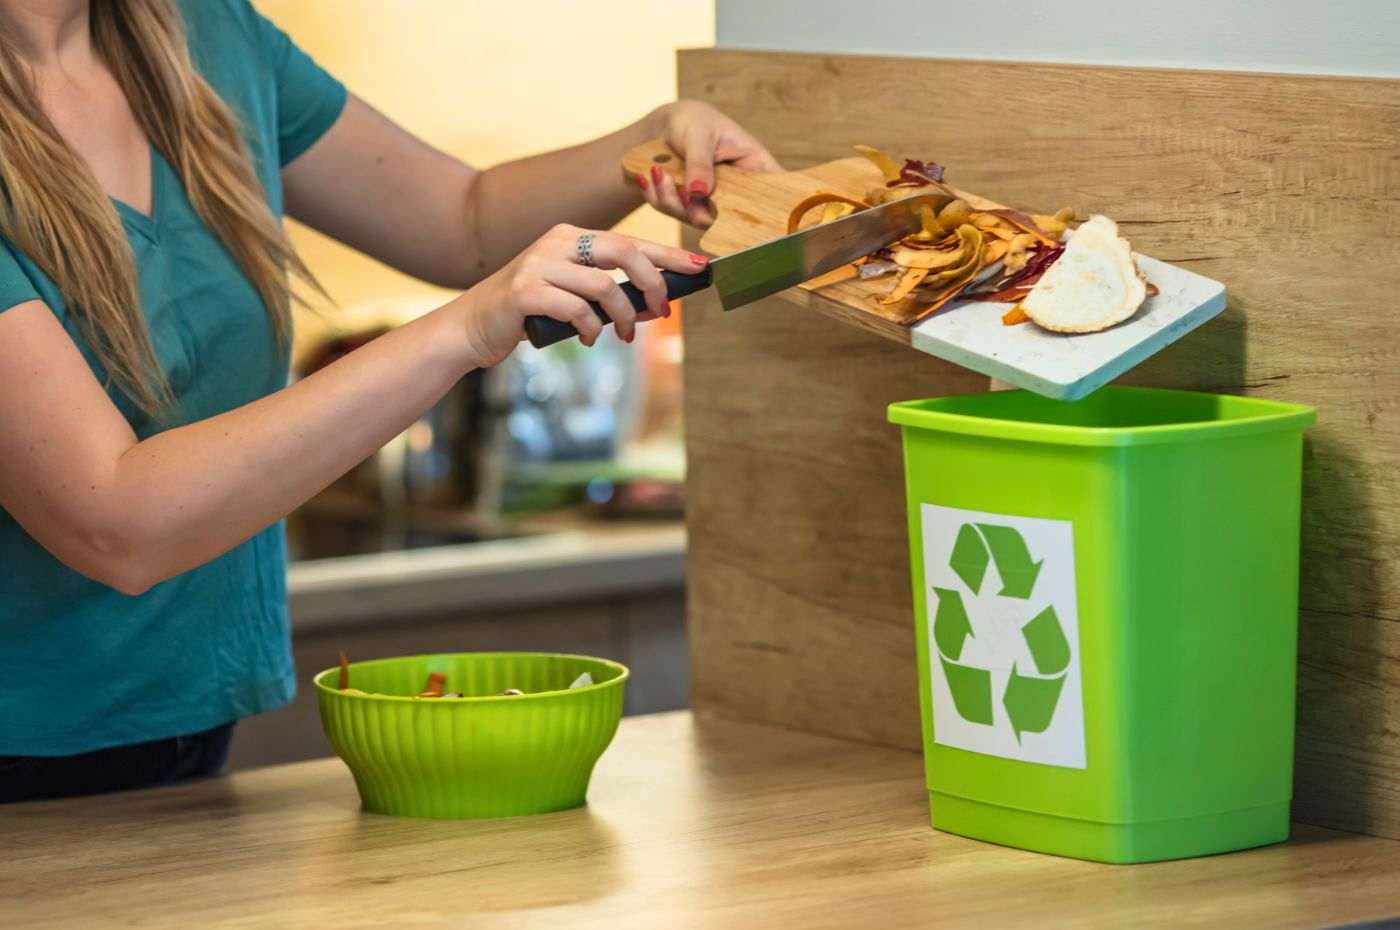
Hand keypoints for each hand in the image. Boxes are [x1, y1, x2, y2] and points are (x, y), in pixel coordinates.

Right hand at [453, 224, 708, 365]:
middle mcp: (555, 242)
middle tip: (663, 311)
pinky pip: (577, 310)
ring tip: (621, 335)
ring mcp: (538, 264)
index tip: (700, 268)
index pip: (630, 241)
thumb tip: (657, 303)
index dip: (668, 256)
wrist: (471, 328)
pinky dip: (591, 329)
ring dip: (623, 316)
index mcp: (569, 236)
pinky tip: (586, 338)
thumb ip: (607, 294)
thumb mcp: (570, 296)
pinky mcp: (524, 291)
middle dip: (653, 283)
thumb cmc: (528, 314)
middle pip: (623, 252)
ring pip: (604, 286)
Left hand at [639, 100, 781, 228]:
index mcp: (756, 169)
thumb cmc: (694, 122)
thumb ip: (700, 163)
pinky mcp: (691, 210)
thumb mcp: (699, 135)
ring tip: (656, 170)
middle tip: (668, 176)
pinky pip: (673, 213)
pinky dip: (657, 195)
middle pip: (730, 219)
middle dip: (696, 205)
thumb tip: (700, 193)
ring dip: (670, 197)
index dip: (772, 217)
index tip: (750, 219)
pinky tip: (648, 175)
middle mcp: (739, 194)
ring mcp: (715, 205)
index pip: (776, 198)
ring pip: (696, 219)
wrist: (666, 128)